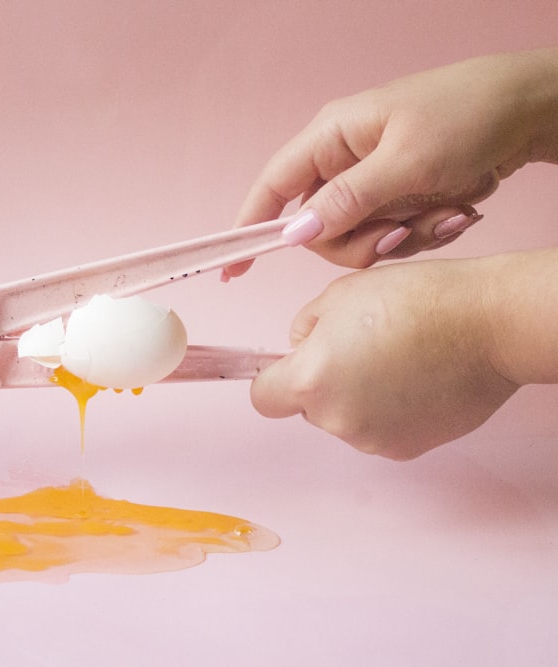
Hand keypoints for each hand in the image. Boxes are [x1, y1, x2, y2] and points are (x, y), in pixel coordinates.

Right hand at [226, 48, 557, 275]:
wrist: (531, 108)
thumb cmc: (468, 115)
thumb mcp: (406, 162)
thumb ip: (347, 201)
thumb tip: (295, 235)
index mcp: (331, 138)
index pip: (273, 187)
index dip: (250, 227)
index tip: (233, 269)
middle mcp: (343, 161)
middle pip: (319, 230)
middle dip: (361, 242)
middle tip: (402, 231)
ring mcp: (372, 182)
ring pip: (358, 240)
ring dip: (402, 239)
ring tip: (447, 213)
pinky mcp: (399, 198)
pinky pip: (391, 238)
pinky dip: (423, 235)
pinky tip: (456, 211)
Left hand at [250, 257, 518, 459]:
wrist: (486, 323)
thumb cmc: (415, 300)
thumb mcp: (338, 296)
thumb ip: (305, 329)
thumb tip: (301, 348)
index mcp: (311, 380)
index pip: (264, 398)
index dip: (274, 379)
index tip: (291, 365)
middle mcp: (337, 419)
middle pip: (308, 408)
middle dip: (323, 382)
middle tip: (360, 346)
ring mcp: (373, 439)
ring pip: (345, 419)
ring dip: (358, 396)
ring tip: (396, 359)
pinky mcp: (408, 448)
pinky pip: (380, 429)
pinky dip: (389, 410)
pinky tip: (416, 379)